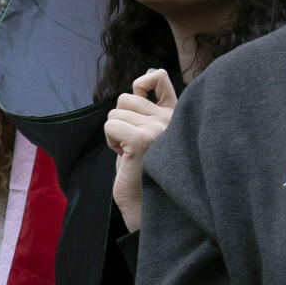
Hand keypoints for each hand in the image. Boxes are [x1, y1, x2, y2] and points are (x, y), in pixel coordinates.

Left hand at [106, 69, 177, 232]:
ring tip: (130, 153)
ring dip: (114, 134)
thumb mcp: (148, 135)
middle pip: (126, 98)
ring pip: (115, 113)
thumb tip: (146, 76)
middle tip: (132, 144)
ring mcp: (158, 128)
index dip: (142, 82)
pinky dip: (110, 142)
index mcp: (174, 115)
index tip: (139, 103)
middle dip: (120, 121)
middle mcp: (170, 119)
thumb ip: (147, 110)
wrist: (148, 207)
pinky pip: (110, 126)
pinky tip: (125, 157)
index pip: (159, 77)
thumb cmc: (144, 172)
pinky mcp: (142, 140)